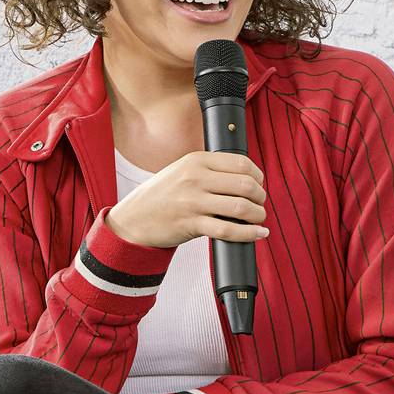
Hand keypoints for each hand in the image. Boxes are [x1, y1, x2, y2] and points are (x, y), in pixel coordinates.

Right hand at [105, 150, 268, 250]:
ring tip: (259, 218)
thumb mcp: (181, 170)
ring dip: (257, 215)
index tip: (259, 184)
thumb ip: (208, 169)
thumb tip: (245, 176)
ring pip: (240, 207)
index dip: (258, 175)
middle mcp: (195, 178)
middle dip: (260, 196)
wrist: (133, 219)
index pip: (240, 163)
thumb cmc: (161, 196)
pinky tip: (259, 233)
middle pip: (245, 185)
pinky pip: (227, 230)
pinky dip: (249, 233)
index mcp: (196, 160)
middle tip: (260, 204)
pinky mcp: (191, 224)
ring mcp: (193, 202)